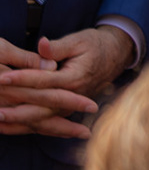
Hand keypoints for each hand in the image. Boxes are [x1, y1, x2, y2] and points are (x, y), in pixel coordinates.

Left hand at [0, 26, 131, 138]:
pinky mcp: (67, 109)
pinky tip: (8, 128)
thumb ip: (58, 47)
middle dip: (16, 111)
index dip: (22, 79)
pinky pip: (46, 123)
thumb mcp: (79, 40)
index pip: (44, 80)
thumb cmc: (96, 45)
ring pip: (42, 120)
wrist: (116, 55)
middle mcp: (73, 96)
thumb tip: (42, 46)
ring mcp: (71, 105)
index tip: (2, 78)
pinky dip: (27, 127)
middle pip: (41, 108)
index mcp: (75, 78)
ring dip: (19, 124)